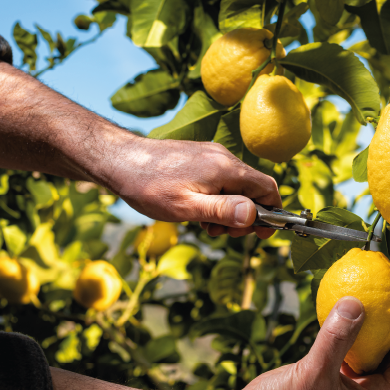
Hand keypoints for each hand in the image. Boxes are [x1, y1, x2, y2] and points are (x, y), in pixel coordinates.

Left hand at [112, 137, 280, 238]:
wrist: (119, 161)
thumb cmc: (149, 186)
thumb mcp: (186, 207)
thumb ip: (222, 211)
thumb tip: (254, 215)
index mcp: (225, 168)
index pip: (267, 188)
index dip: (271, 213)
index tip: (260, 234)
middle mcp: (223, 157)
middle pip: (253, 189)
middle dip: (244, 216)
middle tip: (221, 234)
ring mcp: (211, 155)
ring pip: (236, 186)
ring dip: (228, 210)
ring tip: (205, 226)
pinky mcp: (199, 157)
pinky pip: (221, 180)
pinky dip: (217, 199)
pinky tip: (197, 211)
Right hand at [230, 297, 389, 389]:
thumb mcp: (314, 372)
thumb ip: (336, 338)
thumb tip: (357, 303)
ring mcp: (340, 384)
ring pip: (368, 353)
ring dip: (374, 329)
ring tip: (378, 301)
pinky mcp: (321, 373)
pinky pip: (343, 348)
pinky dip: (347, 330)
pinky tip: (343, 309)